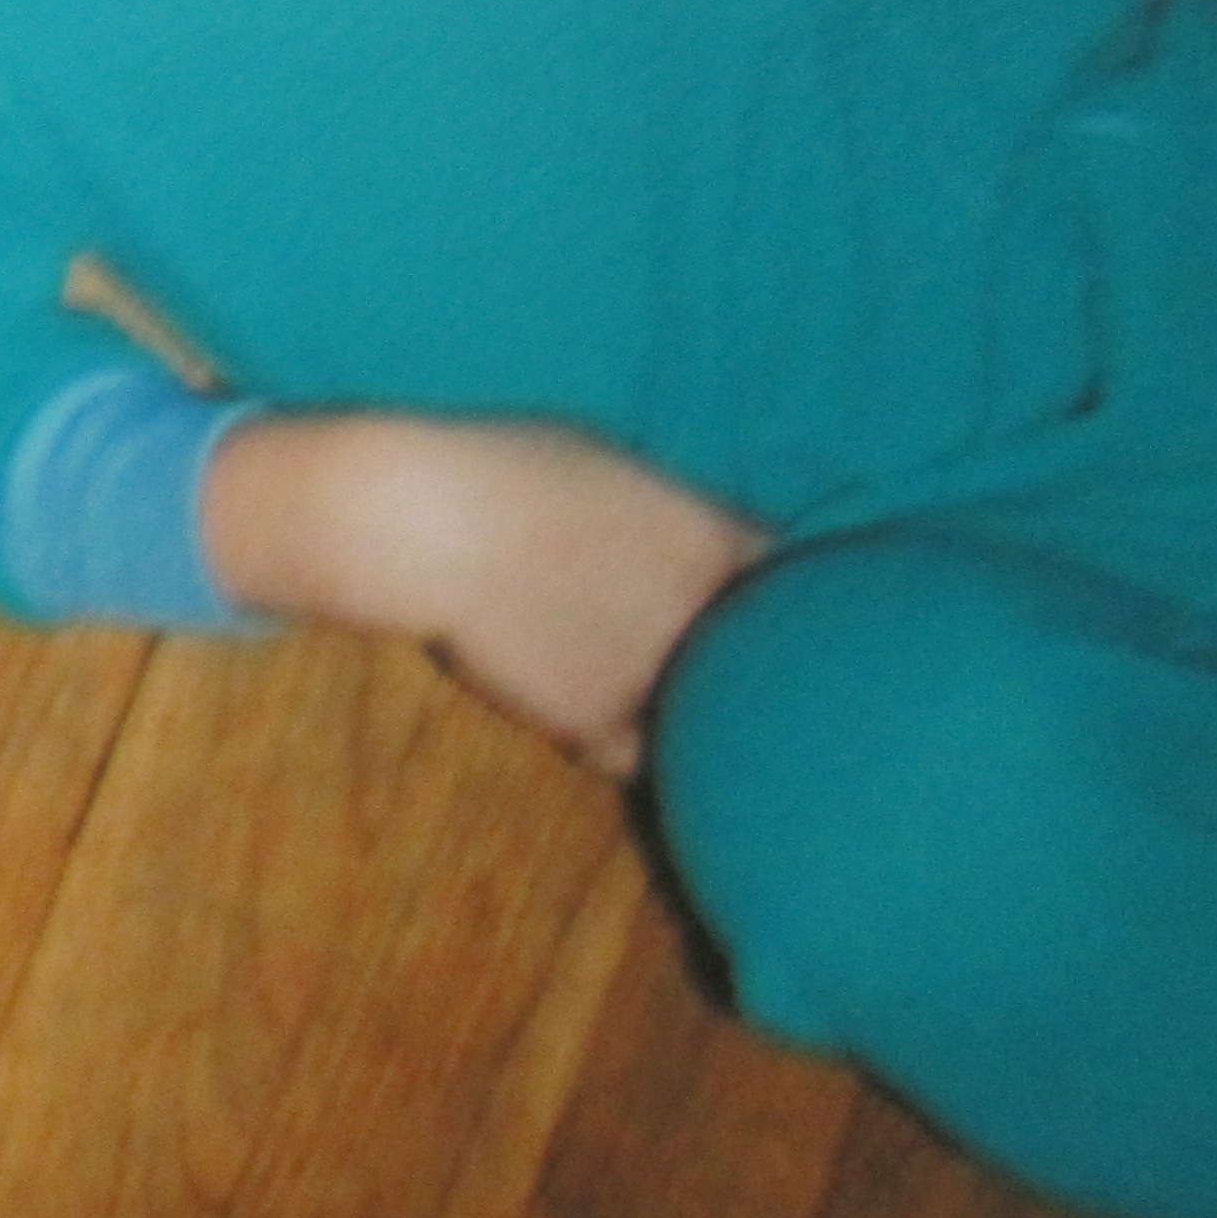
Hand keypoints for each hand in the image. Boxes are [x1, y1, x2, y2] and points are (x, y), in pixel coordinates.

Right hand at [203, 411, 764, 774]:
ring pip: (700, 717)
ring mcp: (655, 673)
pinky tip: (597, 726)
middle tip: (701, 656)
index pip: (789, 581)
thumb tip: (670, 525)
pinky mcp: (595, 719)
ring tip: (648, 699)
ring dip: (682, 712)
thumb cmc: (504, 467)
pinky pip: (635, 756)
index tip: (739, 593)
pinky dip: (624, 748)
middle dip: (734, 657)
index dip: (767, 589)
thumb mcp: (608, 460)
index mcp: (718, 540)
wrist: (427, 524)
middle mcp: (707, 614)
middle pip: (756, 659)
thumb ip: (660, 508)